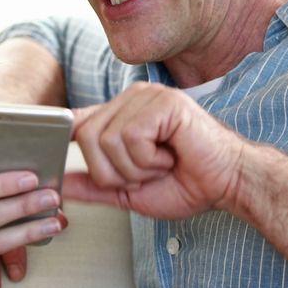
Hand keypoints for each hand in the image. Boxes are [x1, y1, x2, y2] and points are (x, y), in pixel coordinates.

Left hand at [65, 82, 246, 219]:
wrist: (229, 184)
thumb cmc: (187, 183)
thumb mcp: (129, 191)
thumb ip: (94, 186)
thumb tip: (61, 186)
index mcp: (120, 114)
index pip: (76, 120)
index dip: (65, 139)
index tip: (59, 159)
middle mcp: (130, 99)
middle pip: (86, 136)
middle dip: (112, 171)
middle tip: (144, 174)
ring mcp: (146, 96)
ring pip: (107, 139)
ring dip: (134, 168)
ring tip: (160, 164)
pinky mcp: (162, 102)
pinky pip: (131, 136)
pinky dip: (148, 159)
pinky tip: (170, 156)